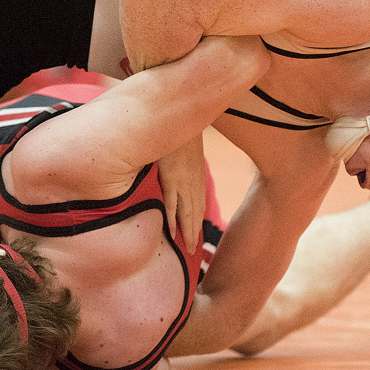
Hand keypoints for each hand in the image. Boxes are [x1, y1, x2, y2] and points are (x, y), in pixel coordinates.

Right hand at [157, 136, 205, 254]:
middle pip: (195, 214)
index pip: (198, 204)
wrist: (181, 118)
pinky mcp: (171, 180)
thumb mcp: (186, 149)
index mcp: (197, 177)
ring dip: (187, 233)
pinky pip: (172, 205)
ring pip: (186, 214)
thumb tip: (179, 166)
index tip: (196, 234)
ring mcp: (183, 183)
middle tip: (192, 251)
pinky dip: (173, 221)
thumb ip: (183, 161)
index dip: (197, 221)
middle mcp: (193, 183)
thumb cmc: (180, 131)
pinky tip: (173, 234)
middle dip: (194, 233)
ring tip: (187, 249)